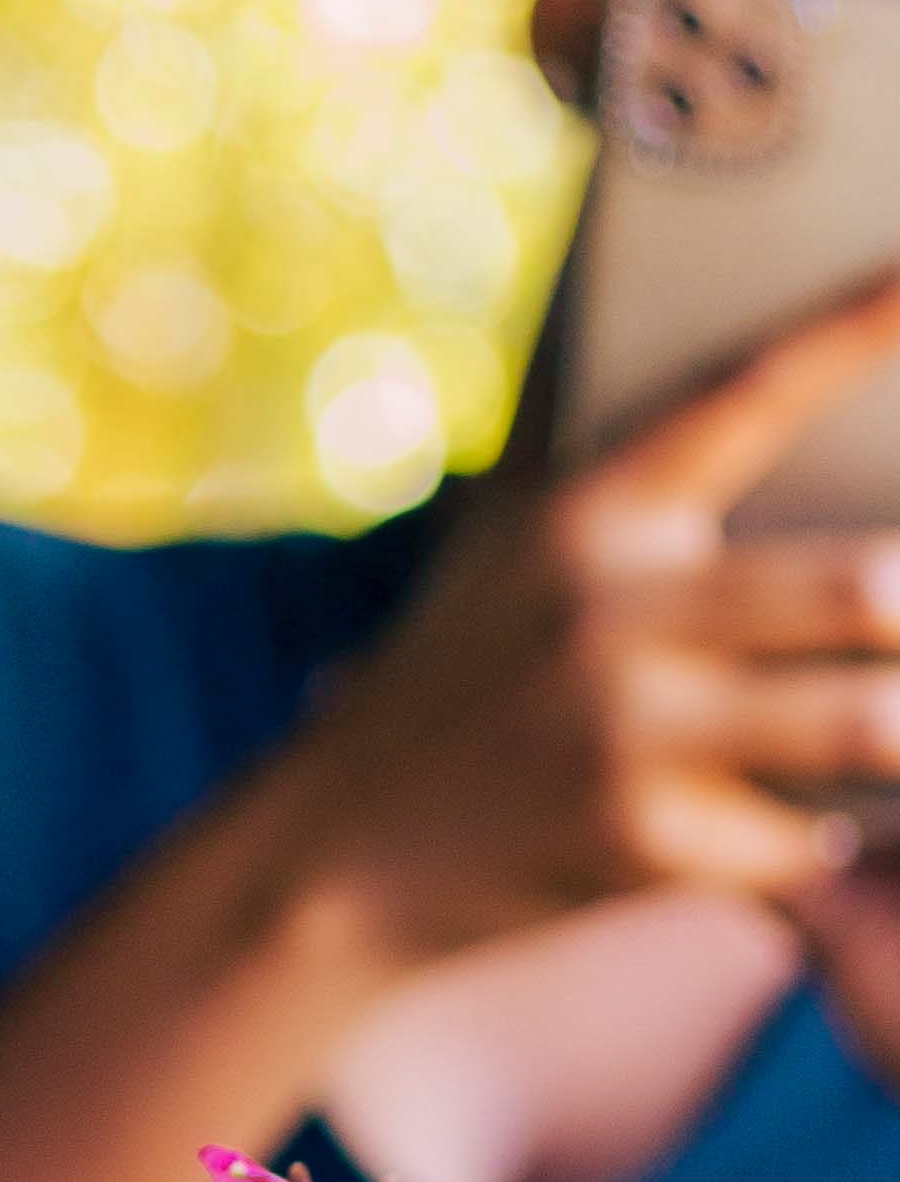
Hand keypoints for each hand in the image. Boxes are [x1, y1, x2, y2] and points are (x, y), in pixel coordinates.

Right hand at [283, 272, 899, 966]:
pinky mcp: (641, 840)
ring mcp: (629, 729)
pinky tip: (812, 836)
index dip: (854, 332)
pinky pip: (803, 839)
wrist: (336, 855)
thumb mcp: (501, 546)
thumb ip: (594, 458)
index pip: (749, 399)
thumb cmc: (450, 682)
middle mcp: (614, 609)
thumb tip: (647, 327)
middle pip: (860, 585)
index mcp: (593, 514)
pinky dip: (826, 844)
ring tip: (896, 720)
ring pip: (865, 719)